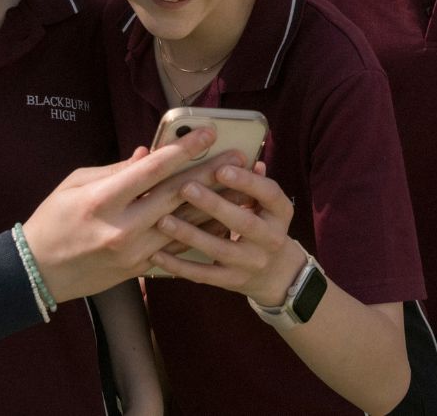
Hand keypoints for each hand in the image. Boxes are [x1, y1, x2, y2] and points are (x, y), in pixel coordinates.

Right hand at [22, 128, 247, 302]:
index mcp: (103, 200)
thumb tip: (147, 155)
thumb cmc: (53, 220)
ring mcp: (134, 252)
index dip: (183, 150)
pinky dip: (201, 233)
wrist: (39, 272)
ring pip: (184, 225)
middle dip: (210, 173)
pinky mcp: (140, 268)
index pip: (152, 170)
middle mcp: (122, 228)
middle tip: (239, 155)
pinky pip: (177, 248)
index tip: (208, 133)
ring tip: (244, 186)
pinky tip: (224, 221)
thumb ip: (115, 170)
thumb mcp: (75, 183)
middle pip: (176, 196)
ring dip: (216, 204)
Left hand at [149, 162, 304, 307]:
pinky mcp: (232, 281)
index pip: (269, 194)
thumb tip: (240, 155)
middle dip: (213, 204)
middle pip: (243, 221)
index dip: (246, 182)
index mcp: (280, 212)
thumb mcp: (266, 204)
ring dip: (189, 234)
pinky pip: (203, 273)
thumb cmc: (263, 225)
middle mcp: (271, 239)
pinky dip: (179, 265)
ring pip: (218, 248)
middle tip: (186, 187)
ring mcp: (252, 263)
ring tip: (163, 220)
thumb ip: (252, 181)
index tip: (220, 168)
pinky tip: (156, 254)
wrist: (276, 274)